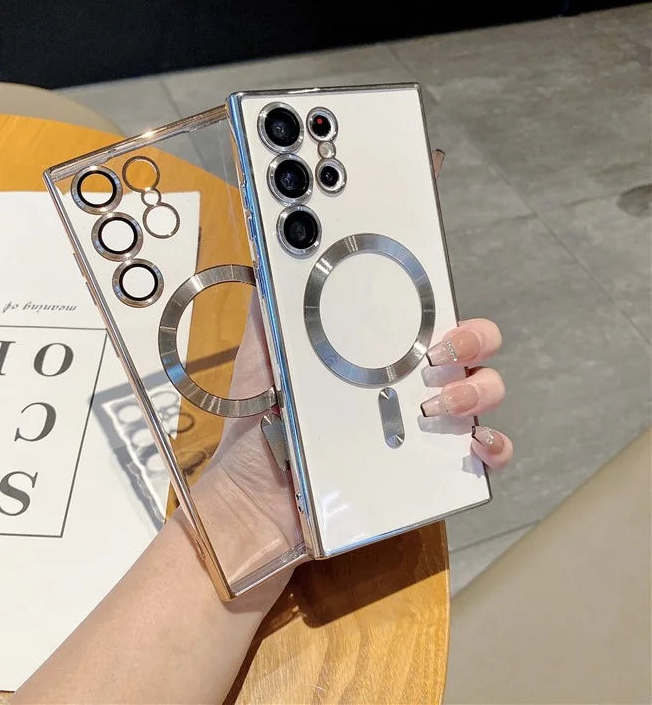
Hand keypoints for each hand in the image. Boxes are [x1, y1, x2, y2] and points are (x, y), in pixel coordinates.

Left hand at [195, 151, 511, 576]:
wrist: (254, 493)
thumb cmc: (262, 419)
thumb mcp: (265, 353)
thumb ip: (274, 308)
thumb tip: (275, 253)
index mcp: (379, 350)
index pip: (425, 312)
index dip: (439, 293)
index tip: (431, 278)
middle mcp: (410, 382)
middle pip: (471, 346)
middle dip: (472, 337)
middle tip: (439, 350)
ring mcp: (425, 425)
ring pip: (485, 392)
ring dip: (475, 390)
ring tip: (434, 404)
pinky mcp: (430, 469)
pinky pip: (484, 454)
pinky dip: (494, 446)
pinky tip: (474, 443)